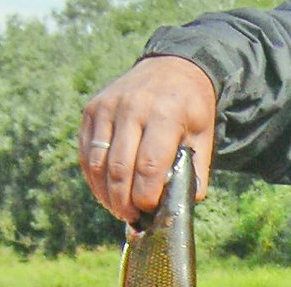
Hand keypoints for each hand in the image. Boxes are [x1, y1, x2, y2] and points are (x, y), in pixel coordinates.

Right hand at [79, 55, 215, 221]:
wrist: (171, 66)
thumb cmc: (189, 108)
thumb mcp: (203, 134)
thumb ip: (195, 171)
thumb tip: (182, 205)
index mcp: (165, 113)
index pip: (149, 165)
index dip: (146, 196)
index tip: (149, 210)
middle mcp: (133, 107)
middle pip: (120, 169)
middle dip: (124, 201)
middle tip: (131, 217)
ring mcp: (108, 107)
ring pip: (98, 164)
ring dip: (106, 194)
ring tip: (118, 208)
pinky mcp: (92, 109)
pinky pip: (87, 153)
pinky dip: (94, 179)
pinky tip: (106, 192)